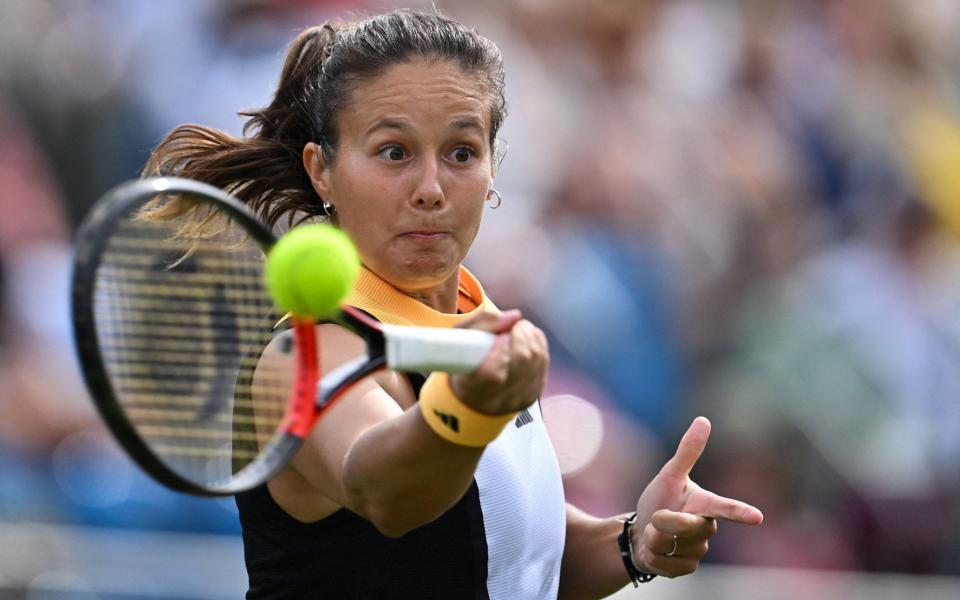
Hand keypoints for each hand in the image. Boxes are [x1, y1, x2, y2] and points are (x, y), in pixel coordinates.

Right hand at [449, 309, 547, 415]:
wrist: (470, 394)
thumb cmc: (462, 361)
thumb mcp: (460, 337)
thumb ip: (484, 322)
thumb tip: (515, 316)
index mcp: (471, 388)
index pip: (492, 374)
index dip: (501, 350)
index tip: (500, 337)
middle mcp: (495, 400)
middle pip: (521, 360)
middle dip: (520, 334)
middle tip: (509, 327)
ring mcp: (516, 399)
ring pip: (537, 358)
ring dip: (530, 336)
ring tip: (517, 330)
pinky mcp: (531, 395)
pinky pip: (543, 363)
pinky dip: (538, 345)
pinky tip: (526, 341)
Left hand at [631, 417, 762, 577]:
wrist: (640, 533)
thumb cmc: (659, 500)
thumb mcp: (669, 475)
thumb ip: (688, 451)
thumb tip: (704, 420)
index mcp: (705, 504)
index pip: (724, 508)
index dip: (739, 512)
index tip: (757, 517)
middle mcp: (707, 528)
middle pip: (685, 527)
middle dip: (664, 522)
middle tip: (656, 518)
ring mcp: (698, 550)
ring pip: (674, 547)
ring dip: (656, 540)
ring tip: (657, 535)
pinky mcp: (687, 568)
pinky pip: (668, 565)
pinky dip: (654, 558)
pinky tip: (657, 553)